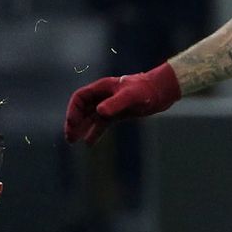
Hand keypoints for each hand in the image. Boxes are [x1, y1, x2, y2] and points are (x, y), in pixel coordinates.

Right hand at [63, 62, 181, 144]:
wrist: (162, 91)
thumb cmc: (146, 90)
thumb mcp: (131, 96)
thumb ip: (115, 104)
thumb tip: (99, 112)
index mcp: (102, 87)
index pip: (80, 98)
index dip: (73, 110)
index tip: (73, 123)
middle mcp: (103, 96)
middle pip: (82, 109)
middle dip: (74, 122)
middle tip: (69, 137)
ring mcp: (110, 105)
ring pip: (90, 118)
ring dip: (81, 129)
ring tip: (72, 141)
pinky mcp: (118, 114)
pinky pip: (102, 124)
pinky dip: (95, 133)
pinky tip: (89, 144)